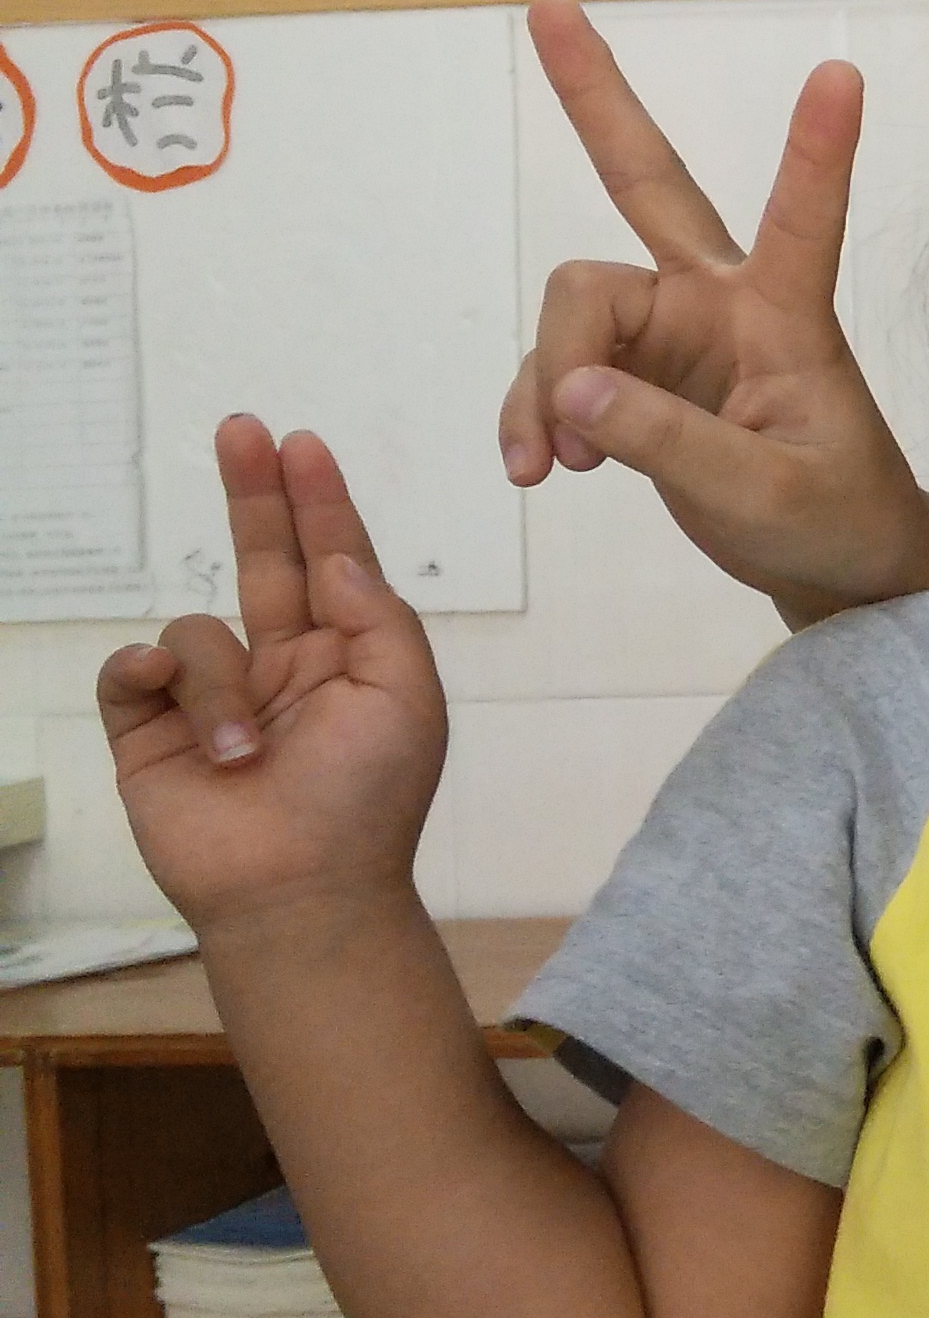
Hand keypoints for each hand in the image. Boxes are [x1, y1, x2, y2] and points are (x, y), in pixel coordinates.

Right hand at [99, 419, 446, 941]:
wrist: (300, 889)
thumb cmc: (366, 799)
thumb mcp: (405, 698)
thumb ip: (374, 615)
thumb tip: (336, 556)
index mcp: (345, 653)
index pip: (330, 558)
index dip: (316, 501)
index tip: (301, 442)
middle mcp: (279, 662)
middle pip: (259, 557)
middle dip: (252, 492)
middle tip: (240, 428)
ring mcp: (212, 693)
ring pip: (196, 628)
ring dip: (220, 687)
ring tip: (246, 752)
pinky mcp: (149, 727)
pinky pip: (133, 665)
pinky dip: (154, 678)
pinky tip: (182, 720)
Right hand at [497, 0, 928, 617]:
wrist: (836, 563)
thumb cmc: (834, 516)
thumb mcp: (766, 494)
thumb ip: (672, 445)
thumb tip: (574, 393)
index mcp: (785, 315)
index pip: (802, 219)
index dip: (816, 151)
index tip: (842, 73)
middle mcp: (719, 300)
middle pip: (646, 181)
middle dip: (595, 100)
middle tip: (548, 7)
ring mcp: (668, 332)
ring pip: (571, 312)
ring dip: (546, 385)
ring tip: (553, 468)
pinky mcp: (631, 375)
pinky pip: (554, 376)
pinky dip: (533, 417)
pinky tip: (536, 467)